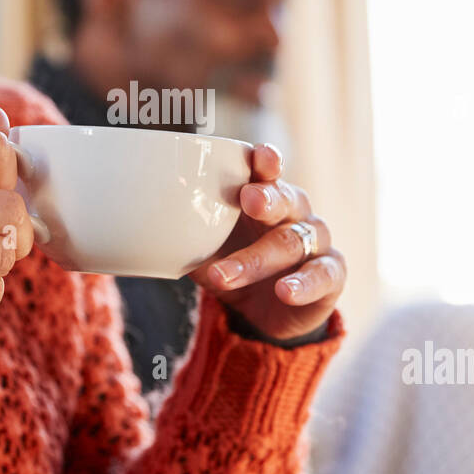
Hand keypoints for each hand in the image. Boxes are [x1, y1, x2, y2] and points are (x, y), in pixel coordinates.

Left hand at [189, 144, 344, 341]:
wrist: (263, 318)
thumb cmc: (234, 267)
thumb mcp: (205, 250)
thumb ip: (186, 234)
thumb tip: (143, 225)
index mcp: (265, 197)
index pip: (268, 171)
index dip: (265, 161)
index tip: (258, 156)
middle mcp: (294, 213)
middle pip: (287, 199)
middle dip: (268, 198)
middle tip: (248, 199)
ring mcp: (316, 243)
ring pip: (293, 242)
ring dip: (258, 259)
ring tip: (226, 275)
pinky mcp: (331, 275)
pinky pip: (323, 275)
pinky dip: (304, 283)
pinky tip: (285, 290)